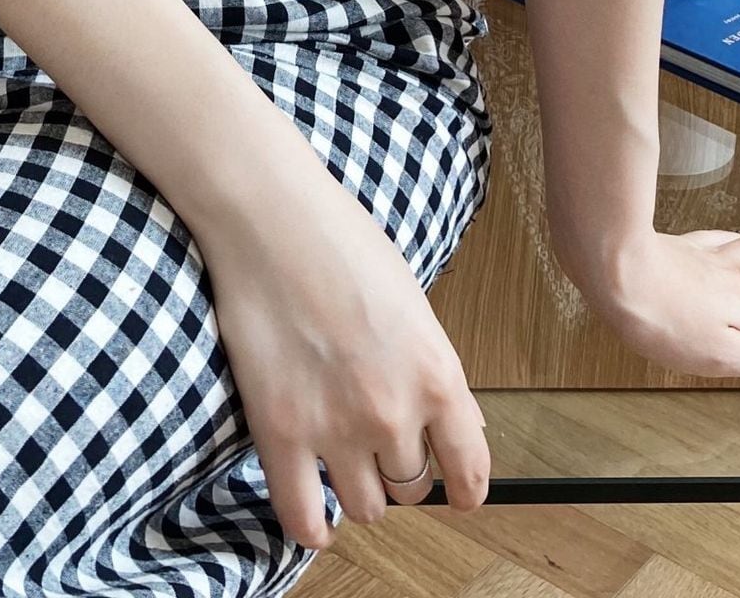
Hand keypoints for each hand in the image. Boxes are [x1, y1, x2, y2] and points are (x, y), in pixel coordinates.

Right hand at [198, 171, 488, 548]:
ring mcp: (337, 427)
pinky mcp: (280, 431)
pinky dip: (312, 526)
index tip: (459, 494)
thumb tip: (457, 426)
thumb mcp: (412, 301)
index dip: (465, 488)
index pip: (471, 468)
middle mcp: (395, 411)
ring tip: (340, 462)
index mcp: (437, 373)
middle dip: (399, 473)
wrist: (269, 214)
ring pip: (366, 507)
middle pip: (413, 489)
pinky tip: (315, 517)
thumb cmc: (337, 239)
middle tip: (377, 448)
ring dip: (357, 490)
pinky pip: (303, 515)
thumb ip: (432, 369)